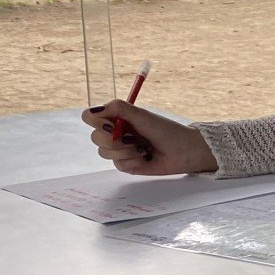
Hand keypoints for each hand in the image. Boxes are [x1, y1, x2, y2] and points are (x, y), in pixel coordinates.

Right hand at [81, 102, 216, 175]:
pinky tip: (146, 157)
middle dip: (115, 140)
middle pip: (95, 138)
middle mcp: (115, 133)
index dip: (98, 122)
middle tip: (133, 139)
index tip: (113, 125)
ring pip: (105, 153)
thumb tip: (93, 111)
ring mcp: (120, 150)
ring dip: (126, 152)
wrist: (184, 151)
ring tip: (143, 148)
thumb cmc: (166, 130)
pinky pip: (118, 165)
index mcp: (117, 117)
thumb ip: (118, 108)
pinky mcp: (127, 165)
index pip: (90, 117)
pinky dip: (133, 161)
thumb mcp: (142, 115)